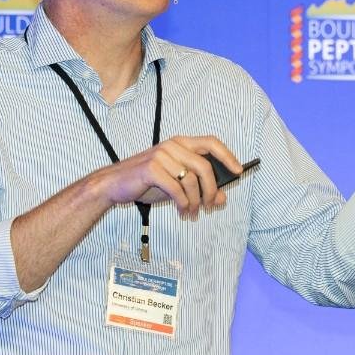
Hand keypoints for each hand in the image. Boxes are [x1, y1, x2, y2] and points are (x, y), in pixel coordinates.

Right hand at [91, 135, 243, 219]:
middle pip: (205, 167)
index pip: (211, 142)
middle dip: (211, 190)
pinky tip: (182, 211)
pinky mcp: (151, 169)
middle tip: (210, 206)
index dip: (227, 156)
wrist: (114, 184)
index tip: (239, 171)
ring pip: (192, 180)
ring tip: (192, 212)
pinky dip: (183, 203)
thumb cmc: (147, 182)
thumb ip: (198, 188)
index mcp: (180, 143)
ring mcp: (161, 156)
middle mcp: (172, 145)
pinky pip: (177, 189)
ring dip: (196, 201)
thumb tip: (221, 198)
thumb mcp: (176, 184)